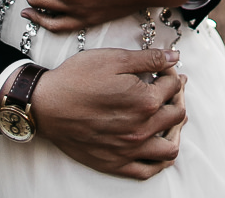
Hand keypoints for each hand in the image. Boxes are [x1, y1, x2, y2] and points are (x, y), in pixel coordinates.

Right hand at [32, 48, 186, 177]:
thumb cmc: (78, 78)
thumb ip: (149, 59)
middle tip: (167, 89)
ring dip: (175, 131)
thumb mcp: (115, 59)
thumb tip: (174, 55)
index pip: (174, 86)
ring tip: (167, 117)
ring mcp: (130, 149)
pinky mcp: (116, 163)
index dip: (171, 74)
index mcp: (144, 100)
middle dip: (177, 98)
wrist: (47, 105)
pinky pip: (148, 170)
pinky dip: (159, 160)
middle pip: (177, 114)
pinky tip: (156, 145)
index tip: (164, 70)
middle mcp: (141, 128)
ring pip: (170, 148)